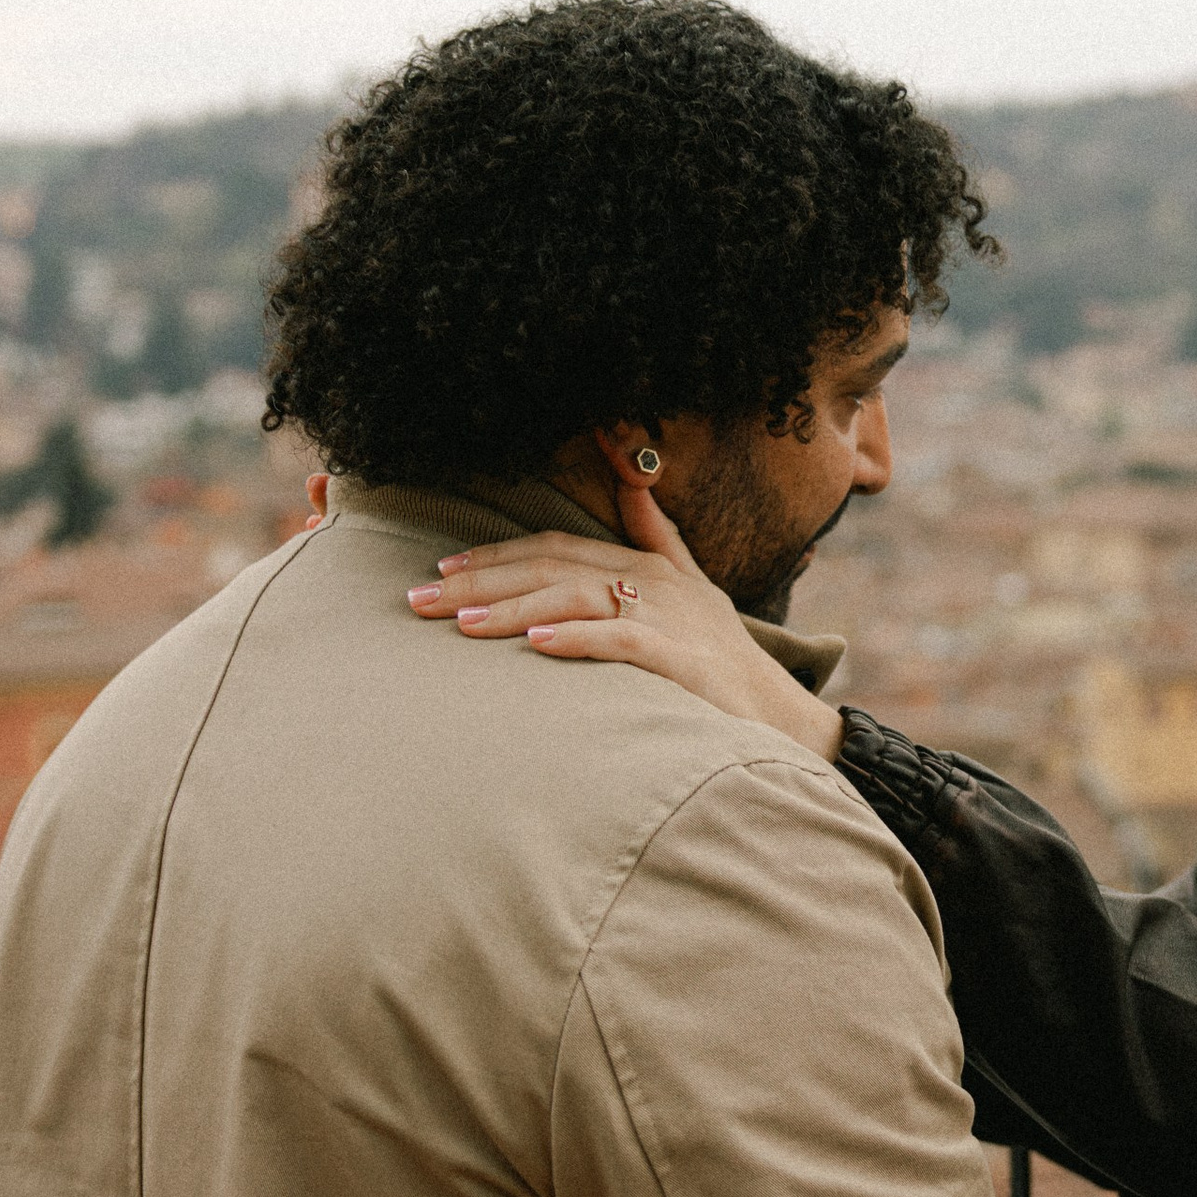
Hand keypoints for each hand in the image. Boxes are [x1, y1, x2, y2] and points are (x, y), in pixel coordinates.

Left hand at [404, 495, 841, 758]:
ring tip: (463, 625)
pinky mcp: (680, 658)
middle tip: (418, 602)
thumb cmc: (722, 658)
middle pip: (551, 570)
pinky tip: (537, 646)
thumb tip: (631, 480)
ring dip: (515, 610)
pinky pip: (621, 641)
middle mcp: (651, 582)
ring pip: (576, 599)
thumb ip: (656, 533)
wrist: (777, 715)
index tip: (441, 573)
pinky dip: (578, 639)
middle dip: (481, 583)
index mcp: (644, 564)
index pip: (554, 549)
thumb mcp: (692, 585)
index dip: (495, 557)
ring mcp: (667, 618)